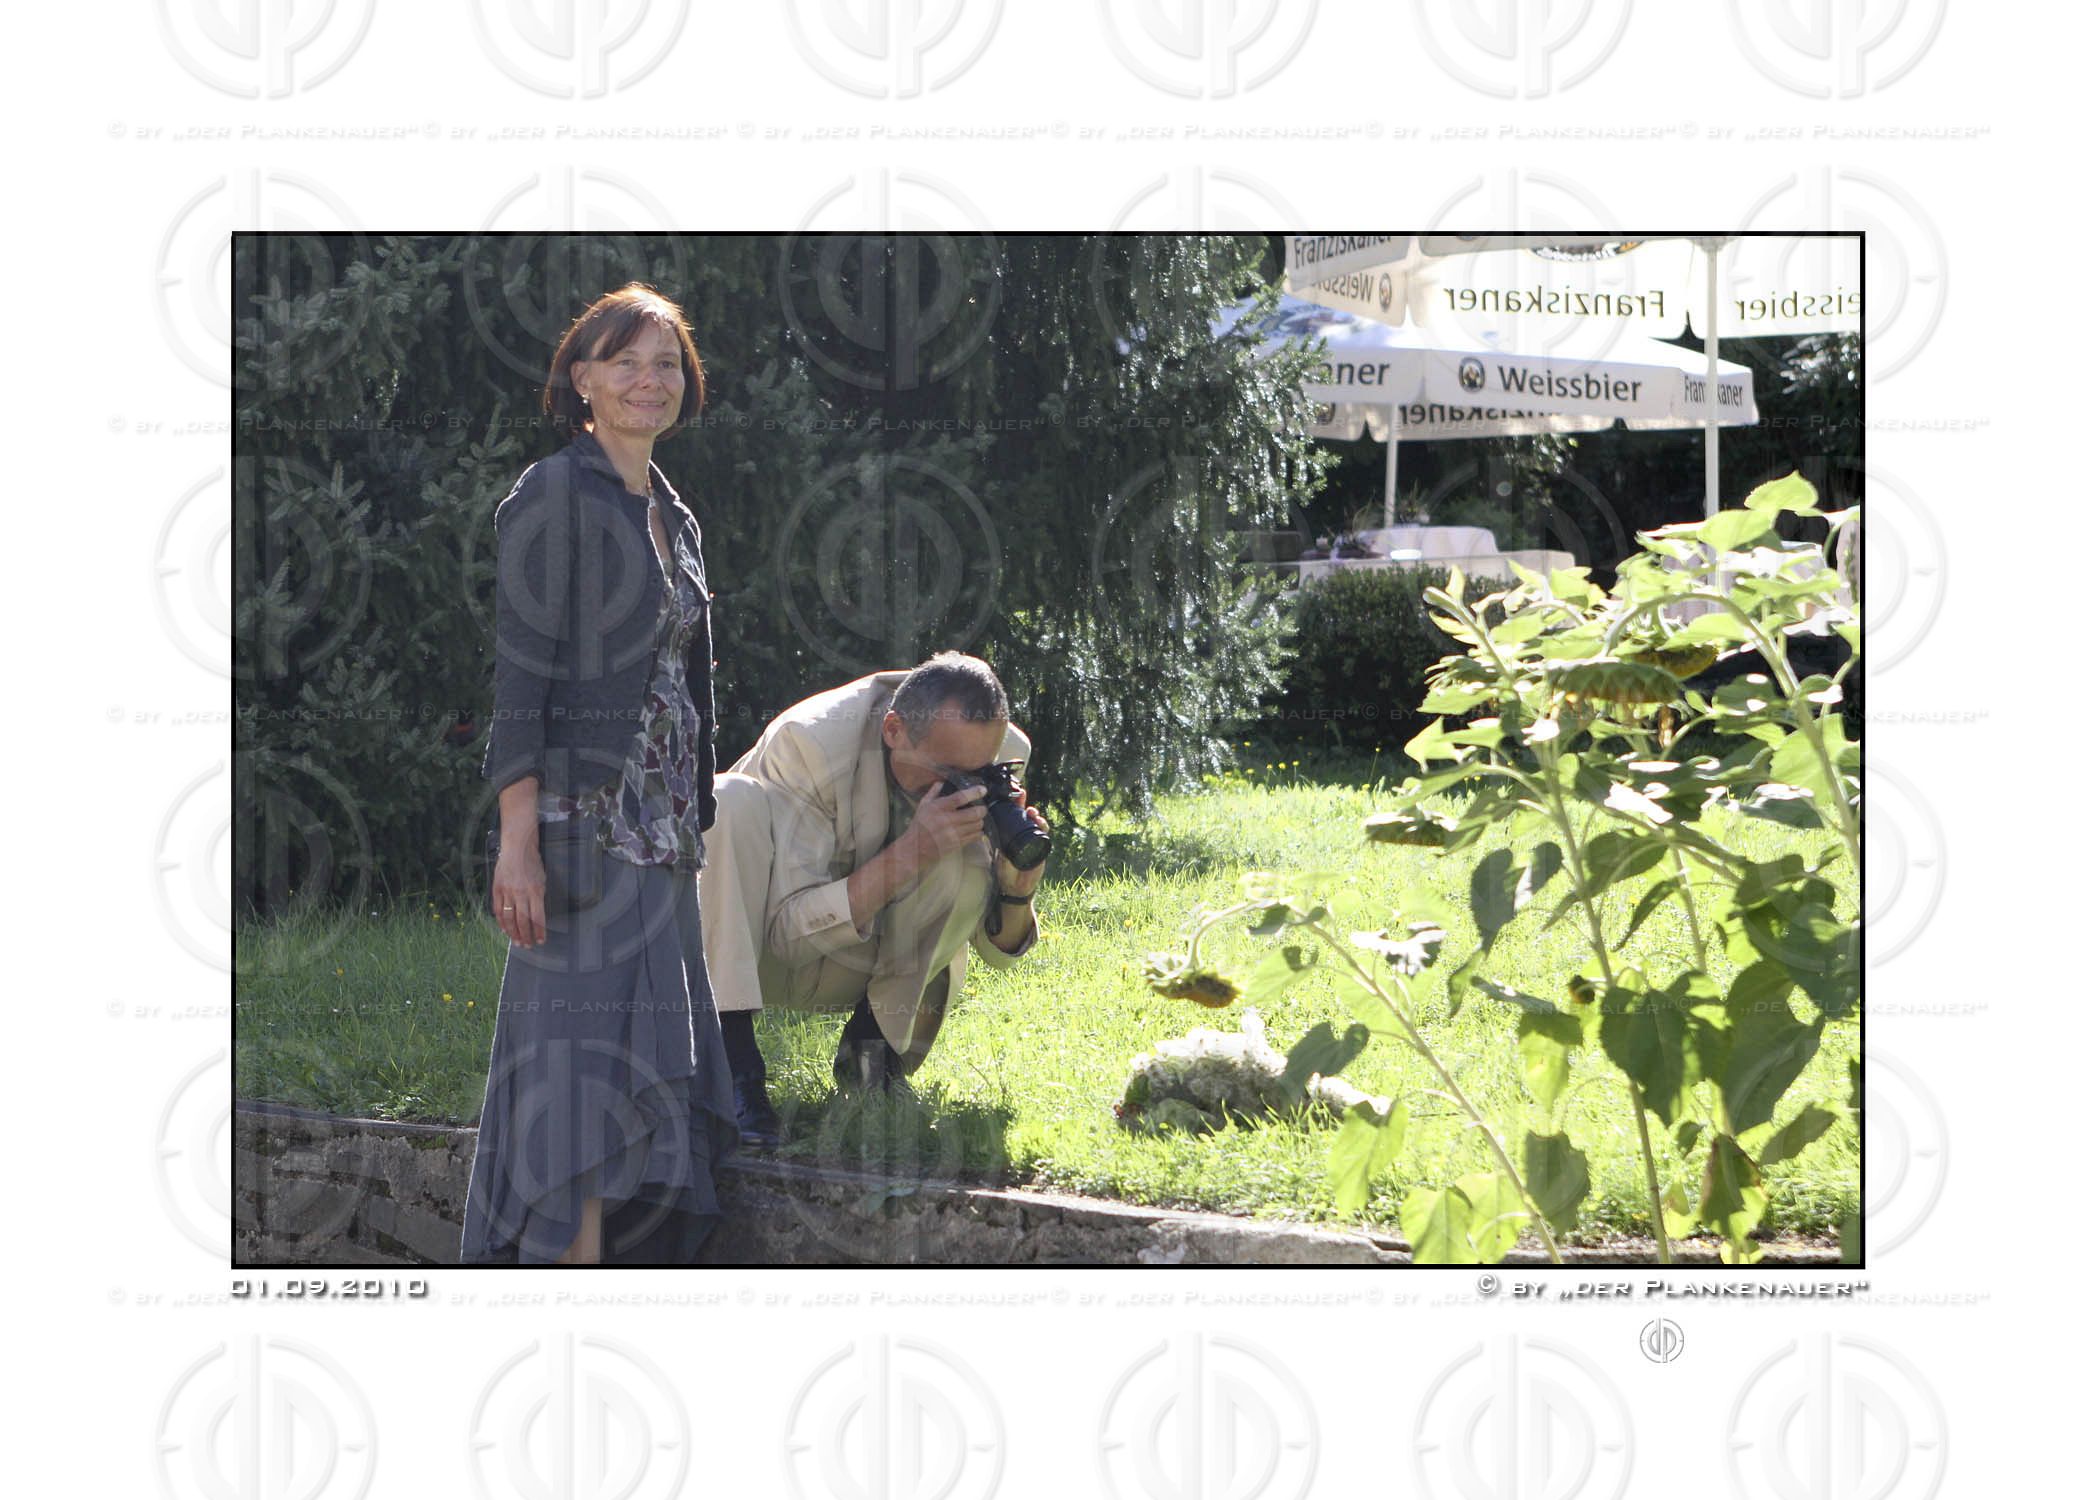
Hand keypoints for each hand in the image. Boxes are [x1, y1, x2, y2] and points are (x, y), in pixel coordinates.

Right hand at [491, 832, 546, 947]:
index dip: (539, 931)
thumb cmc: (532, 863)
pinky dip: (501, 922)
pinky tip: (504, 930)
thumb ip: (538, 898)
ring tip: (517, 942)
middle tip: (527, 946)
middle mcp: (521, 893)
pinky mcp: (497, 889)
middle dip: (526, 936)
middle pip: (523, 921)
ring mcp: (507, 892)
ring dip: (513, 933)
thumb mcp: (542, 880)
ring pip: (509, 918)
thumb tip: (536, 916)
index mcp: (535, 891)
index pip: (537, 917)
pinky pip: (497, 910)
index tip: (541, 941)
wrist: (517, 848)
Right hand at [905, 779, 990, 861]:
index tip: (982, 790)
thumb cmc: (919, 826)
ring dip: (980, 821)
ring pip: (977, 825)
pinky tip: (974, 829)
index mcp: (939, 808)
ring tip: (977, 819)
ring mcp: (953, 834)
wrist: (914, 849)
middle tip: (982, 808)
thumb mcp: (922, 806)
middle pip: (974, 813)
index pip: (960, 798)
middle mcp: (947, 820)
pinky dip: (978, 832)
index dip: (974, 793)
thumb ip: (933, 793)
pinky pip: (975, 837)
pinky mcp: (957, 844)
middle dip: (982, 810)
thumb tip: (941, 782)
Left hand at [993, 786, 1049, 901]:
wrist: (1016, 887)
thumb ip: (998, 845)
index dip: (1015, 805)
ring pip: (1037, 822)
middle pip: (1026, 816)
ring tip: (1032, 812)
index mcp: (1011, 835)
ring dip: (1035, 815)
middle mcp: (1023, 836)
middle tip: (1022, 796)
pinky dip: (1043, 826)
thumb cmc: (1006, 872)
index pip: (1013, 817)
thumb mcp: (1000, 856)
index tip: (1014, 795)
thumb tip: (988, 832)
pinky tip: (1040, 823)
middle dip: (1026, 805)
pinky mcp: (1042, 847)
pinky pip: (1044, 834)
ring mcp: (1033, 840)